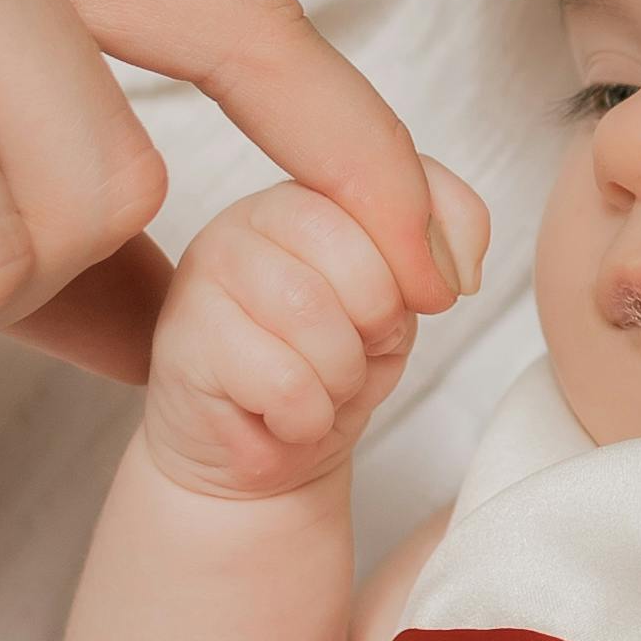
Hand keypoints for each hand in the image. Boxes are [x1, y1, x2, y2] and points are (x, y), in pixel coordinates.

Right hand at [135, 179, 430, 503]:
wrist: (266, 451)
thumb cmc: (330, 367)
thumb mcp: (404, 301)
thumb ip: (437, 244)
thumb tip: (456, 266)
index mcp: (314, 190)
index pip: (397, 195)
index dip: (418, 274)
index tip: (394, 313)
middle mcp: (253, 212)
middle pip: (356, 259)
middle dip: (378, 329)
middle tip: (352, 355)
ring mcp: (209, 268)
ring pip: (312, 314)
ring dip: (339, 376)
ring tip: (316, 386)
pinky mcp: (184, 335)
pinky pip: (283, 380)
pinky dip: (306, 417)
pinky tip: (281, 415)